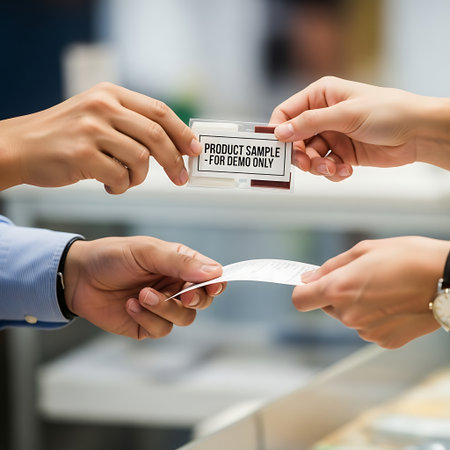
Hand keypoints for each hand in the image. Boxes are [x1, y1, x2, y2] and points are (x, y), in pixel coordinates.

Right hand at [0, 82, 201, 192]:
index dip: (182, 132)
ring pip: (140, 159)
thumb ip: (131, 123)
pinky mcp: (82, 154)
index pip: (159, 111)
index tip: (195, 150)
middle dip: (174, 161)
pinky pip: (120, 177)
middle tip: (181, 178)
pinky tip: (109, 185)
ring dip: (139, 177)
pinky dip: (121, 187)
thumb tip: (174, 144)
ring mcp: (91, 130)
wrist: (20, 147)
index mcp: (111, 94)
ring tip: (126, 179)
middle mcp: (103, 107)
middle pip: (156, 136)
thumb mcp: (98, 116)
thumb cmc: (66, 136)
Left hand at [63, 237, 224, 338]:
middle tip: (183, 294)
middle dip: (195, 299)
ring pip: (184, 318)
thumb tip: (214, 272)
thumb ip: (180, 262)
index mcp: (179, 265)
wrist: (79, 276)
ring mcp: (162, 307)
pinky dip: (147, 318)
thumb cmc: (113, 256)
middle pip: (202, 301)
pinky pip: (162, 329)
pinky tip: (130, 305)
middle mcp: (174, 286)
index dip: (216, 282)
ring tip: (142, 295)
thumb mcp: (148, 252)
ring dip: (165, 308)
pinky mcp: (147, 325)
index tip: (214, 285)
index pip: (209, 276)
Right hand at [271, 76, 449, 180]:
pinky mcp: (341, 153)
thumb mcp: (345, 114)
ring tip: (333, 168)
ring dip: (317, 166)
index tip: (278, 148)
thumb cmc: (387, 112)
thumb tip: (279, 132)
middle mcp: (322, 115)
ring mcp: (332, 135)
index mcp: (320, 96)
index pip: (286, 113)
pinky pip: (325, 166)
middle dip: (300, 155)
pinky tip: (345, 170)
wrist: (418, 133)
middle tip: (307, 165)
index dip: (278, 130)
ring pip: (308, 156)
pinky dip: (332, 171)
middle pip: (294, 139)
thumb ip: (309, 123)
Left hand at [292, 236, 449, 347]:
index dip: (303, 291)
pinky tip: (394, 304)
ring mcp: (366, 332)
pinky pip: (367, 328)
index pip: (300, 300)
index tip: (310, 284)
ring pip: (347, 317)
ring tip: (383, 289)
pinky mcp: (384, 341)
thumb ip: (330, 267)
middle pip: (326, 307)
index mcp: (339, 289)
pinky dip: (374, 317)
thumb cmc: (409, 258)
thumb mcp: (364, 250)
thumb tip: (309, 277)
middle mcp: (348, 315)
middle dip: (336, 294)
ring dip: (356, 305)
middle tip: (362, 278)